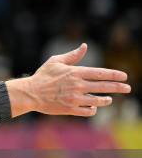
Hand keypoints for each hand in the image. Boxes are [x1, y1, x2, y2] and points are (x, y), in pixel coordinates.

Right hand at [6, 43, 130, 117]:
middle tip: (127, 88)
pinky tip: (93, 107)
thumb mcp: (56, 61)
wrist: (30, 93)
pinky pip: (88, 111)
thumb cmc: (42, 76)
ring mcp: (74, 98)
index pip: (101, 73)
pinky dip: (92, 110)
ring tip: (108, 99)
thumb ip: (72, 55)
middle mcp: (77, 86)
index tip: (124, 76)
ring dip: (106, 100)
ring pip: (98, 100)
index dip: (115, 75)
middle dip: (118, 87)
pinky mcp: (70, 109)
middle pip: (104, 86)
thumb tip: (84, 46)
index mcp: (75, 73)